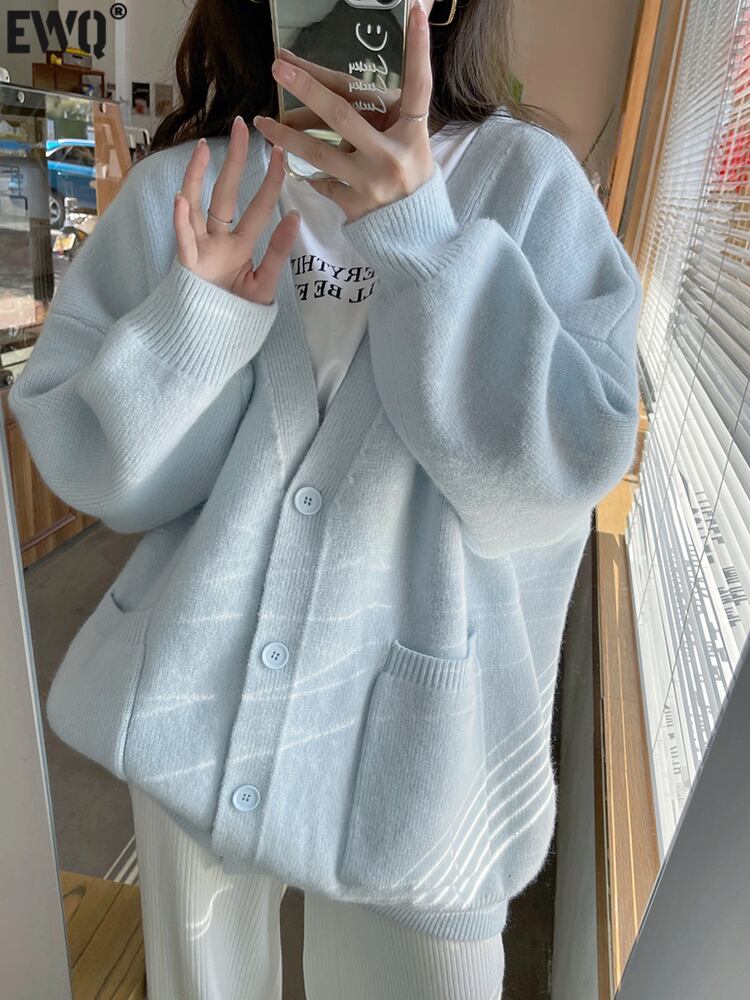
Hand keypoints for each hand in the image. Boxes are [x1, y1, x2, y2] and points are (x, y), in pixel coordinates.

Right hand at [174, 116, 299, 304]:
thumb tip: (295, 218)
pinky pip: (183, 240)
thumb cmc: (236, 315)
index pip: (259, 206)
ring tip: (204, 149)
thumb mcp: (264, 285)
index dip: (270, 180)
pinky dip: (181, 220)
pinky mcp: (187, 266)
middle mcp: (218, 240)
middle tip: (242, 127)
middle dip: (234, 161)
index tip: (281, 150)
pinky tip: (181, 199)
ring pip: (196, 206)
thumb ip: (278, 253)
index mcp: (240, 245)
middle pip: (226, 193)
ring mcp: (200, 250)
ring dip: (198, 178)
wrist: (212, 342)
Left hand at [252, 0, 433, 222]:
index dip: (419, 51)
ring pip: (317, 151)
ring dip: (285, 134)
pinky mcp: (354, 204)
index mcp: (412, 133)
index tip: (416, 12)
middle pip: (342, 113)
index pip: (418, 86)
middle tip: (279, 66)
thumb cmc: (410, 176)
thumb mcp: (413, 142)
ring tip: (261, 121)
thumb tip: (368, 76)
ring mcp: (371, 182)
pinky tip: (292, 163)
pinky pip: (321, 180)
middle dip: (306, 86)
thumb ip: (391, 111)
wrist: (414, 232)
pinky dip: (308, 171)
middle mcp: (392, 154)